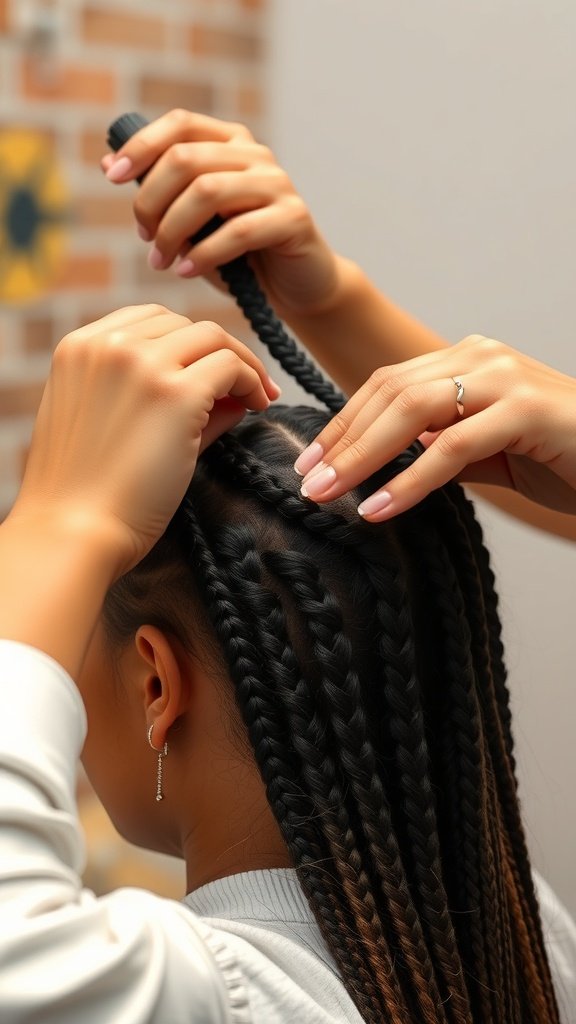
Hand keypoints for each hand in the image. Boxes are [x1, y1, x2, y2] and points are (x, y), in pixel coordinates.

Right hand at [13, 305, 278, 574]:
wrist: (73, 534)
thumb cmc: (88, 495)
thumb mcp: (108, 425)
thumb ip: (163, 398)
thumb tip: (231, 394)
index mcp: (81, 347)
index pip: (150, 319)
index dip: (190, 343)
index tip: (213, 370)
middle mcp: (108, 344)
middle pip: (186, 324)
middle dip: (221, 351)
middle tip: (250, 385)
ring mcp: (143, 365)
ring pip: (213, 338)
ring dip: (244, 364)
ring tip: (260, 397)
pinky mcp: (176, 394)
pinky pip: (231, 367)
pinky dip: (253, 382)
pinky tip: (260, 407)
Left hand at [101, 108, 341, 317]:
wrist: (294, 287)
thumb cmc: (239, 254)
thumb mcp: (193, 222)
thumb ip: (160, 192)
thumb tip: (109, 163)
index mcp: (230, 143)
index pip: (180, 124)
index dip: (142, 146)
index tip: (114, 176)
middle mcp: (255, 155)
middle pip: (186, 159)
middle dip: (152, 201)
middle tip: (144, 238)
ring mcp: (277, 184)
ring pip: (208, 192)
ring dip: (173, 230)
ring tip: (160, 261)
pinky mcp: (294, 218)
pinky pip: (238, 231)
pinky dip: (204, 254)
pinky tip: (186, 271)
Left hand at [293, 335, 575, 519]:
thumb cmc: (561, 460)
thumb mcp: (487, 453)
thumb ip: (439, 448)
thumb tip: (381, 465)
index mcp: (468, 360)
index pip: (387, 384)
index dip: (343, 423)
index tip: (309, 462)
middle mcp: (483, 356)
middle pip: (390, 392)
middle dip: (342, 440)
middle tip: (307, 483)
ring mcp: (506, 377)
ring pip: (414, 411)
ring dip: (363, 456)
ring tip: (328, 494)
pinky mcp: (528, 410)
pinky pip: (453, 446)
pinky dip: (410, 480)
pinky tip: (379, 508)